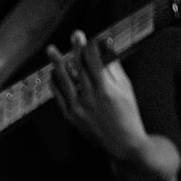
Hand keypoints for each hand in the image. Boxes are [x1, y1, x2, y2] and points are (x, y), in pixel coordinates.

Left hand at [46, 30, 180, 180]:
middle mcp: (89, 97)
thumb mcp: (127, 91)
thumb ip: (115, 70)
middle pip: (78, 67)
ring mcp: (78, 108)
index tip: (84, 36)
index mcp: (106, 90)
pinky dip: (55, 83)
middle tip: (73, 36)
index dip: (87, 46)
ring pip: (63, 80)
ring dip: (57, 63)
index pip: (93, 62)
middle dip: (74, 50)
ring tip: (51, 51)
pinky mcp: (71, 117)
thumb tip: (106, 50)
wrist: (124, 144)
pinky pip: (58, 96)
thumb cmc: (129, 115)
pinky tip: (52, 74)